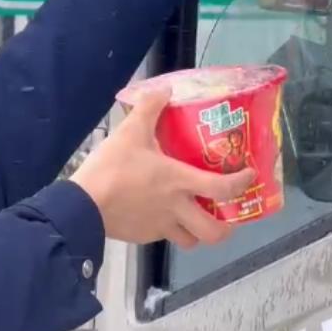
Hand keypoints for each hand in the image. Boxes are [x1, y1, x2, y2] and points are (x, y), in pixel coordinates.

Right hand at [70, 87, 257, 248]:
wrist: (83, 206)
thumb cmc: (112, 169)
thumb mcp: (130, 132)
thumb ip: (148, 108)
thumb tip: (164, 90)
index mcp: (179, 181)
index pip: (222, 188)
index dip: (241, 183)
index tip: (248, 176)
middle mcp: (176, 208)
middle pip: (213, 232)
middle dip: (225, 229)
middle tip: (224, 216)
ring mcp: (160, 226)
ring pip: (190, 240)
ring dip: (196, 233)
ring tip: (193, 220)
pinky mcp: (143, 236)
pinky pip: (163, 237)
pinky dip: (167, 230)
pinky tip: (158, 217)